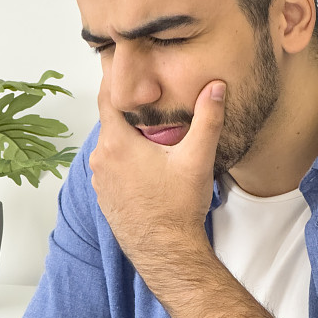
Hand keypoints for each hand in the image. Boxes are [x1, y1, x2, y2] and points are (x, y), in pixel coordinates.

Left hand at [89, 79, 225, 270]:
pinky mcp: (105, 197)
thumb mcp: (197, 159)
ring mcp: (101, 181)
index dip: (114, 79)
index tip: (124, 66)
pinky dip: (126, 161)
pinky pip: (113, 168)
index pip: (106, 97)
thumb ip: (208, 119)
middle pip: (112, 122)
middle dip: (131, 113)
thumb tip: (216, 87)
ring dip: (129, 139)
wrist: (166, 251)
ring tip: (155, 139)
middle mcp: (101, 160)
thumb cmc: (178, 208)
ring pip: (112, 146)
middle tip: (155, 106)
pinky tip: (148, 167)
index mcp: (116, 144)